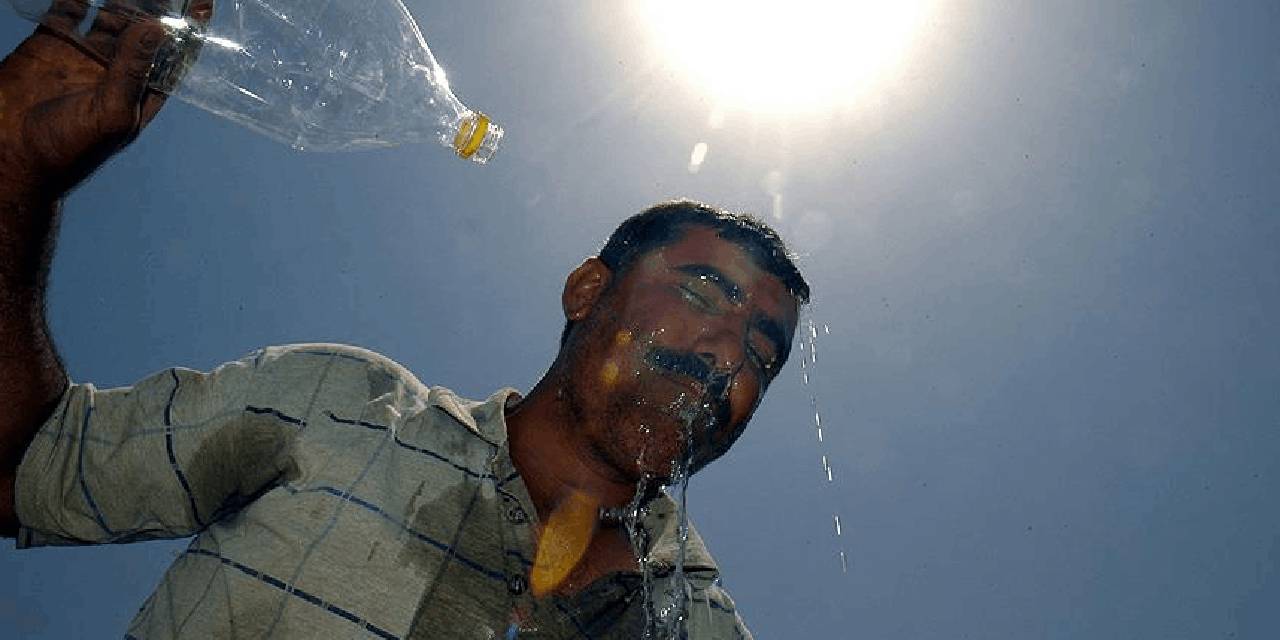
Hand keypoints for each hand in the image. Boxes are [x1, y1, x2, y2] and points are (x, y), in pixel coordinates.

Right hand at [0, 0, 209, 198]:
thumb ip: (133, 70)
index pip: (174, 56)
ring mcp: (83, 56)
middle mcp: (116, 72)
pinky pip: (67, 11)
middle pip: (145, 30)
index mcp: (140, 92)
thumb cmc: (68, 149)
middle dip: (158, 5)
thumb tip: (158, 28)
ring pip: (110, 16)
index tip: (203, 0)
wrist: (11, 156)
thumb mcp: (111, 112)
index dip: (190, 29)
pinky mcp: (50, 45)